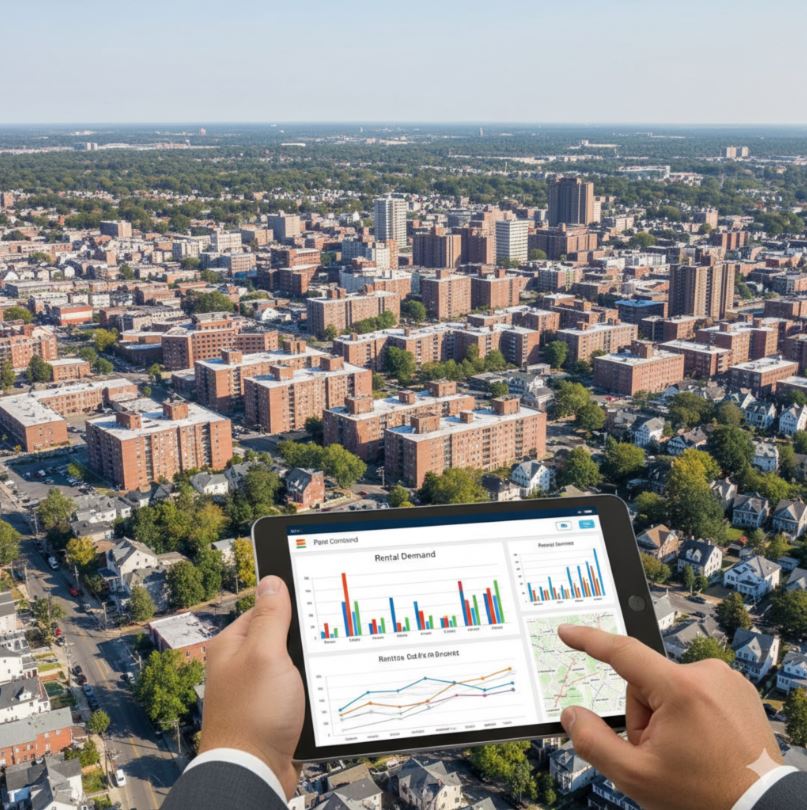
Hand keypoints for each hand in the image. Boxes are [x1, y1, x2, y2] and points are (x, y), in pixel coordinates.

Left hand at [200, 576, 304, 798]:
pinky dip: (311, 690)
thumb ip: (270, 617)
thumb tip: (272, 581)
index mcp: (233, 645)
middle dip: (304, 641)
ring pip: (295, 664)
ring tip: (320, 672)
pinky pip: (299, 690)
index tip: (317, 603)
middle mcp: (243, 665)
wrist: (254, 775)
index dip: (292, 606)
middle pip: (284, 636)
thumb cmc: (252, 716)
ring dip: (310, 669)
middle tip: (321, 643)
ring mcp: (259, 689)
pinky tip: (322, 693)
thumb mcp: (265, 655)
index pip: (267, 608)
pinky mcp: (275, 711)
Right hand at [557, 625, 781, 809]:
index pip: (622, 652)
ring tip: (688, 753)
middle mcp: (707, 674)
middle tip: (661, 753)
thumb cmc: (705, 798)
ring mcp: (726, 680)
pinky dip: (690, 713)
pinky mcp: (738, 690)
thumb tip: (572, 715)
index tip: (567, 631)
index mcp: (680, 689)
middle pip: (645, 683)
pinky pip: (695, 691)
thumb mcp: (637, 777)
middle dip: (643, 715)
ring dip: (667, 716)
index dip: (588, 640)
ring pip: (669, 688)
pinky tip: (704, 743)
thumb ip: (594, 742)